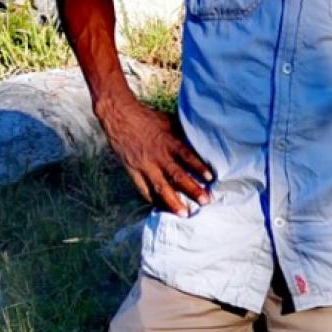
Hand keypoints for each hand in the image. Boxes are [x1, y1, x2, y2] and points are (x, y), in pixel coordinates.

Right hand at [95, 94, 212, 216]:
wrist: (120, 117)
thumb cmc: (150, 119)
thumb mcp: (171, 122)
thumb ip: (185, 135)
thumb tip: (205, 143)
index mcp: (170, 142)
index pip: (187, 156)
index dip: (199, 167)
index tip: (211, 178)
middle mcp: (158, 156)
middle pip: (177, 176)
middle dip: (192, 189)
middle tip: (205, 202)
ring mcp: (145, 165)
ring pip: (161, 187)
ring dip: (173, 202)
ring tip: (184, 213)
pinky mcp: (133, 171)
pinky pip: (143, 189)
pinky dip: (153, 200)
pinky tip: (163, 209)